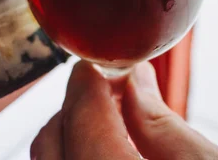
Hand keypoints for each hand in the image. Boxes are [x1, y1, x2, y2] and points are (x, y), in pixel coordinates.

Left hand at [31, 61, 217, 158]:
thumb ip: (165, 126)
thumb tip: (132, 80)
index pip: (84, 124)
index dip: (87, 84)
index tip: (96, 65)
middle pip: (52, 145)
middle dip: (74, 107)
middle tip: (102, 88)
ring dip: (71, 133)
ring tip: (104, 117)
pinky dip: (74, 156)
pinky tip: (104, 147)